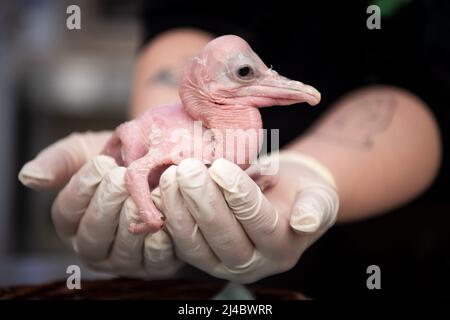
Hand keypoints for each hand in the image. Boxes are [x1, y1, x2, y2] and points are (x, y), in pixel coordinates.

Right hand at [18, 131, 181, 277]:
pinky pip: (155, 260)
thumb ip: (60, 161)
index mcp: (73, 222)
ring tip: (145, 193)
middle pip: (91, 237)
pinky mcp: (155, 264)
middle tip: (123, 177)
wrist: (164, 160)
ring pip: (122, 252)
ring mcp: (125, 259)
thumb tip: (29, 177)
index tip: (102, 162)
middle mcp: (96, 246)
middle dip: (107, 204)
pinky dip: (160, 238)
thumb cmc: (121, 157)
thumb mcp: (87, 151)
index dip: (83, 188)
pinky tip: (164, 213)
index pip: (67, 213)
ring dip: (132, 221)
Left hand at [158, 153, 338, 282]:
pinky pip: (180, 241)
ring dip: (180, 209)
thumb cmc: (301, 193)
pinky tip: (161, 189)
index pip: (260, 224)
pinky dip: (168, 216)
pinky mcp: (199, 253)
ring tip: (171, 175)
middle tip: (188, 169)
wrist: (281, 197)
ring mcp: (221, 262)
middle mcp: (251, 263)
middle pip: (224, 238)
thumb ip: (316, 208)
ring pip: (196, 245)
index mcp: (281, 249)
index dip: (240, 197)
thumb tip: (305, 221)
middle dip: (203, 202)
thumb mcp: (319, 196)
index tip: (221, 167)